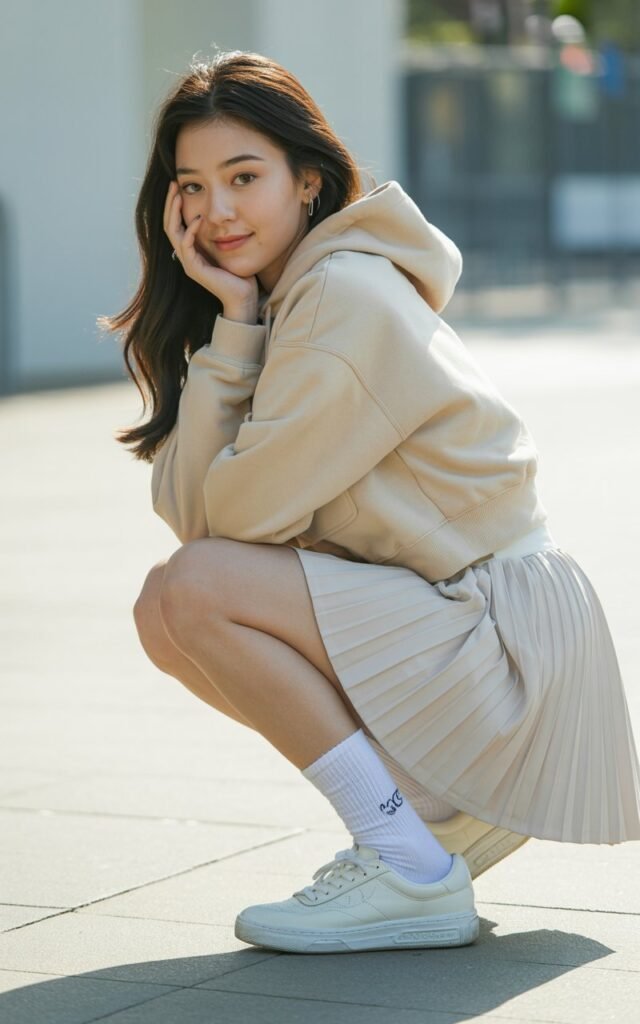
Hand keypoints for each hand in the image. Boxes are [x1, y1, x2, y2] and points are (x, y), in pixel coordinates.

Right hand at [163, 181, 258, 314]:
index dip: (175, 205)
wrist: (243, 297)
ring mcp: (188, 263)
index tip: (179, 186)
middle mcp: (186, 256)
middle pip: (169, 225)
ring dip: (174, 213)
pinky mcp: (194, 269)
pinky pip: (186, 246)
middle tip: (173, 184)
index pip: (176, 224)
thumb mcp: (228, 246)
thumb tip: (224, 212)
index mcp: (191, 250)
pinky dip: (190, 231)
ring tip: (178, 195)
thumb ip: (221, 232)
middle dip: (170, 204)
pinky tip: (198, 218)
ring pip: (172, 233)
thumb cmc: (239, 273)